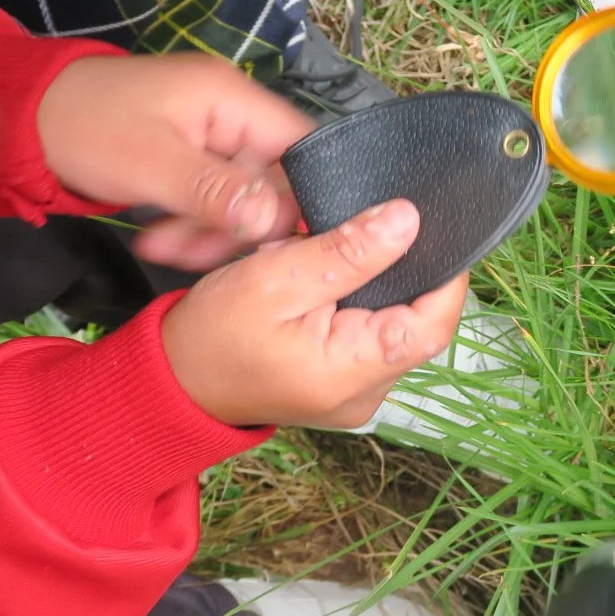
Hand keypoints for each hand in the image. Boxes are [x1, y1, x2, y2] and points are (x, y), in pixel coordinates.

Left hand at [37, 54, 313, 269]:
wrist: (23, 120)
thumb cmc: (84, 129)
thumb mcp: (149, 164)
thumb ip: (213, 191)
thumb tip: (272, 219)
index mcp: (232, 98)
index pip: (300, 146)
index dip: (300, 195)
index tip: (280, 241)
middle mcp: (232, 112)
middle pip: (271, 177)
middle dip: (241, 222)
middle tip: (199, 255)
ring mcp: (213, 134)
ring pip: (243, 194)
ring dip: (211, 230)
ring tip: (165, 251)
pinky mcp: (193, 156)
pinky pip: (215, 196)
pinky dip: (193, 223)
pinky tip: (161, 240)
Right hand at [161, 199, 466, 427]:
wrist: (171, 381)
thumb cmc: (209, 337)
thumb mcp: (274, 279)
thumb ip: (344, 253)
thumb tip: (406, 221)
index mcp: (352, 374)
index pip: (434, 323)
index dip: (443, 274)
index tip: (431, 229)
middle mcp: (365, 393)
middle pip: (416, 320)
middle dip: (392, 272)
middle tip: (347, 241)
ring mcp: (356, 392)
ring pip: (391, 322)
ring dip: (368, 284)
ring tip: (319, 262)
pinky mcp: (343, 382)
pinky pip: (368, 333)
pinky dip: (351, 302)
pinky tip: (317, 284)